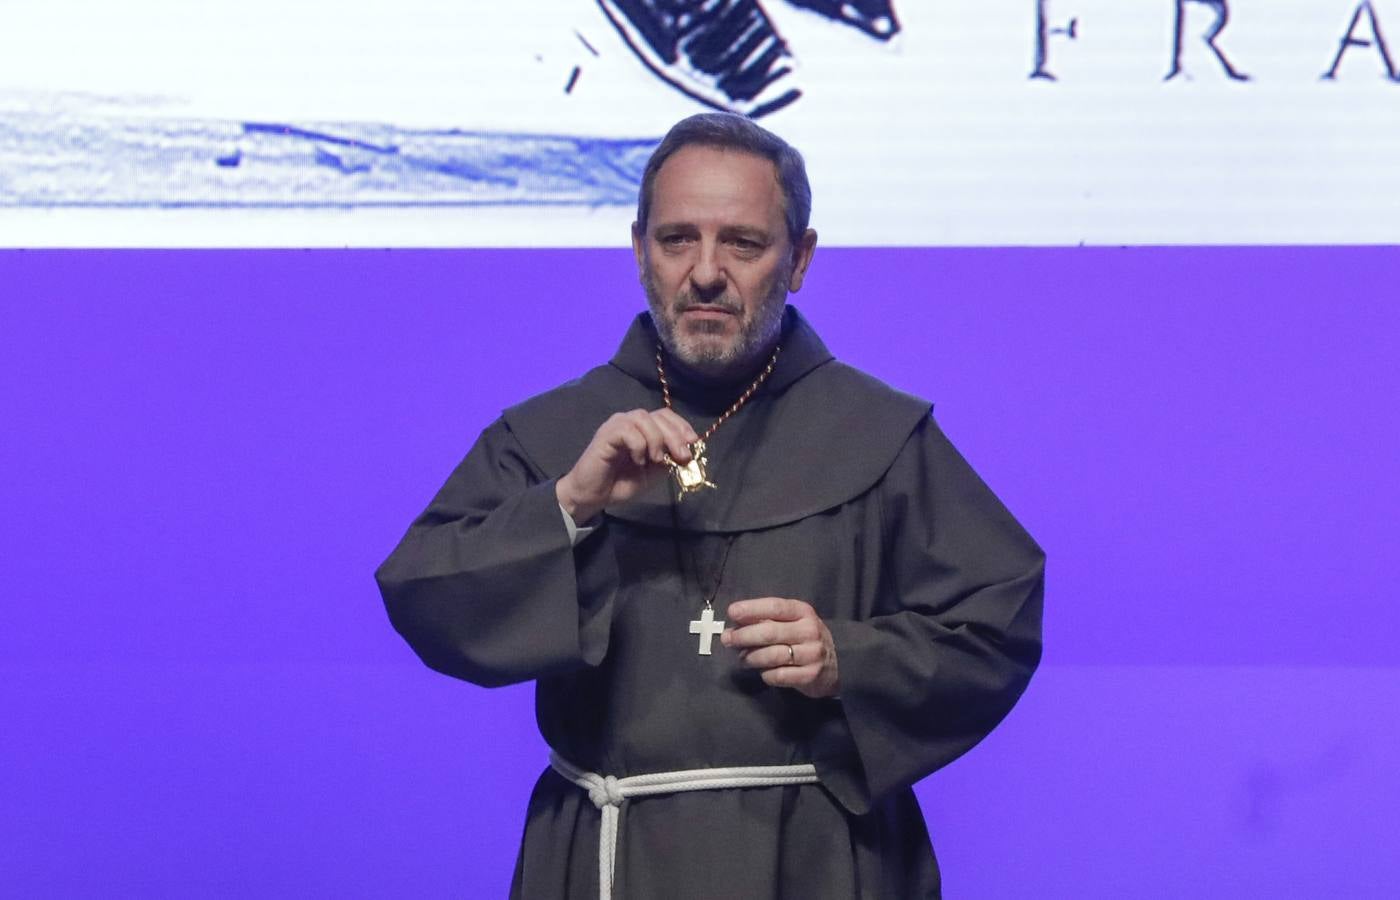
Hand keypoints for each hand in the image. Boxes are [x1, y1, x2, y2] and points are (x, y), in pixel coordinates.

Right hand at [556, 408, 697, 522]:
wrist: (594, 495)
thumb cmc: (621, 483)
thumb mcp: (653, 473)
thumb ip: (667, 459)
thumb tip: (684, 449)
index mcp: (643, 429)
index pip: (665, 416)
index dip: (681, 425)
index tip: (693, 442)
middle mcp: (630, 422)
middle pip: (658, 416)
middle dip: (675, 435)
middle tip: (682, 457)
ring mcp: (617, 425)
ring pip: (643, 418)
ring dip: (656, 439)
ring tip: (656, 460)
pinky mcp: (606, 434)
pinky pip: (627, 430)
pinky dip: (638, 445)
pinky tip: (637, 460)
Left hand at [721, 597, 839, 698]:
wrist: (838, 663)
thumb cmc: (806, 638)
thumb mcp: (793, 621)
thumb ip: (768, 619)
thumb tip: (735, 623)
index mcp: (803, 612)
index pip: (775, 607)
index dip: (752, 609)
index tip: (732, 612)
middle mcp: (809, 631)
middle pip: (770, 632)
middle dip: (744, 636)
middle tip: (728, 639)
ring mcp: (811, 654)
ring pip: (772, 656)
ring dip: (751, 657)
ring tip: (743, 659)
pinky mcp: (810, 676)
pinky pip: (778, 676)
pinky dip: (765, 674)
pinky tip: (763, 672)